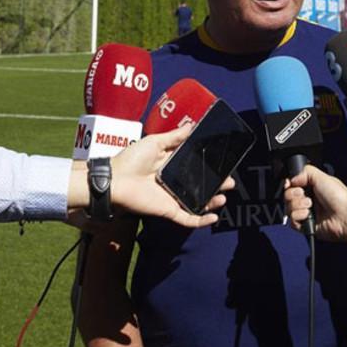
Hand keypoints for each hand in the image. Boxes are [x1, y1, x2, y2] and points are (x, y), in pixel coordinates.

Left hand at [110, 126, 233, 228]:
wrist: (115, 180)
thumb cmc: (131, 159)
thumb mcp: (155, 142)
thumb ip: (174, 137)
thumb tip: (192, 125)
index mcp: (170, 165)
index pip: (194, 167)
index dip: (209, 166)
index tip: (224, 162)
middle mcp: (173, 182)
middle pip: (200, 185)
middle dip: (217, 184)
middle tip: (230, 180)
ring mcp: (172, 198)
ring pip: (197, 202)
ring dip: (212, 202)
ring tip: (224, 195)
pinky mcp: (168, 210)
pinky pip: (188, 218)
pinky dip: (201, 220)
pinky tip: (214, 217)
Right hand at [282, 165, 346, 241]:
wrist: (346, 217)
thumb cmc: (340, 197)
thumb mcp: (323, 176)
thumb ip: (304, 171)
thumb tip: (291, 179)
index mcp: (312, 187)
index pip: (292, 184)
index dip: (289, 184)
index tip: (291, 184)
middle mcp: (308, 199)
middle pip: (287, 196)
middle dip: (294, 194)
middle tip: (305, 195)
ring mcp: (306, 213)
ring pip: (288, 208)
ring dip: (298, 205)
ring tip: (310, 206)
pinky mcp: (305, 226)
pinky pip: (292, 221)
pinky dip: (299, 217)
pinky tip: (309, 215)